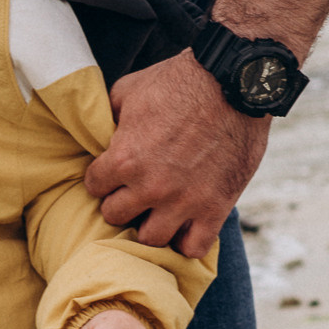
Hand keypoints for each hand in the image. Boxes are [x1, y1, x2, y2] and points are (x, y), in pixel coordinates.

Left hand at [84, 50, 268, 258]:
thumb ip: (108, 116)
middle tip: (134, 191)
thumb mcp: (130, 89)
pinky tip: (186, 226)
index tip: (113, 172)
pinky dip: (187, 242)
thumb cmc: (180, 80)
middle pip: (116, 216)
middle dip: (121, 202)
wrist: (235, 81)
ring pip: (151, 239)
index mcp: (124, 158)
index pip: (94, 187)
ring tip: (158, 210)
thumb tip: (99, 132)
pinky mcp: (215, 208)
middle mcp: (150, 187)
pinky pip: (194, 248)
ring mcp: (184, 201)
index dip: (102, 177)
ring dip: (151, 224)